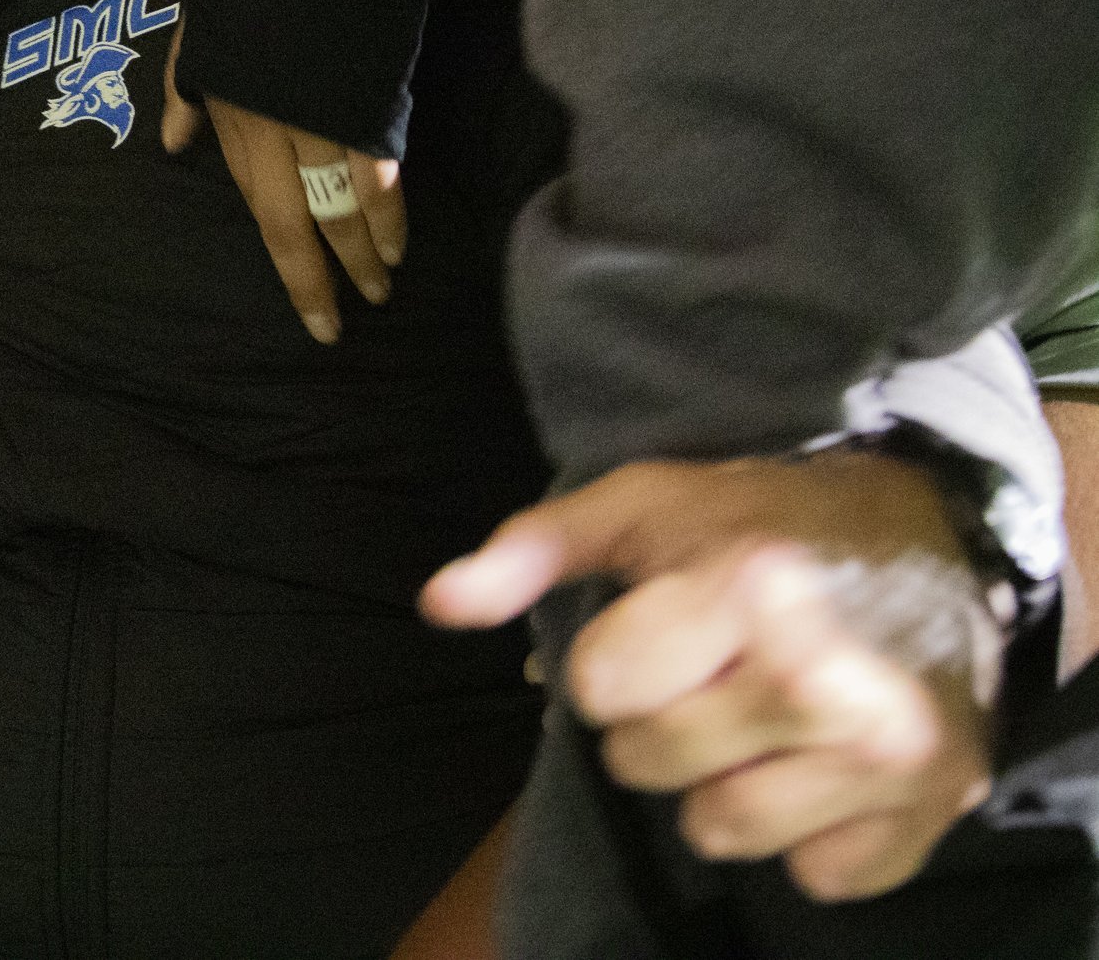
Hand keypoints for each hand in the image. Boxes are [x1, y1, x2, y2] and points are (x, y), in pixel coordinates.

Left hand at [160, 22, 402, 343]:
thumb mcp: (204, 27)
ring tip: (379, 290)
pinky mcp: (369, 104)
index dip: (283, 259)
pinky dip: (389, 215)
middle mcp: (273, 127)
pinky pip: (378, 176)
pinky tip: (396, 245)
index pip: (256, 206)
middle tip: (335, 326)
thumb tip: (172, 145)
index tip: (306, 300)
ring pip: (338, 208)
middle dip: (316, 281)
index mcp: (234, 115)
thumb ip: (187, 87)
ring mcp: (322, 118)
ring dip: (361, 256)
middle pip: (292, 223)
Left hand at [422, 453, 1000, 901]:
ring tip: (762, 717)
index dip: (615, 658)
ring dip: (724, 784)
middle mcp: (827, 679)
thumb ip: (533, 549)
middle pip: (650, 763)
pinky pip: (816, 871)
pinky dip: (810, 829)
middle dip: (662, 722)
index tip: (663, 623)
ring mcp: (889, 754)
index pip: (601, 686)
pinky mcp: (933, 812)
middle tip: (714, 670)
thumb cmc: (760, 521)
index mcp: (750, 590)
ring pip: (723, 830)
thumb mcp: (643, 503)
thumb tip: (440, 603)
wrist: (931, 537)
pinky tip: (823, 761)